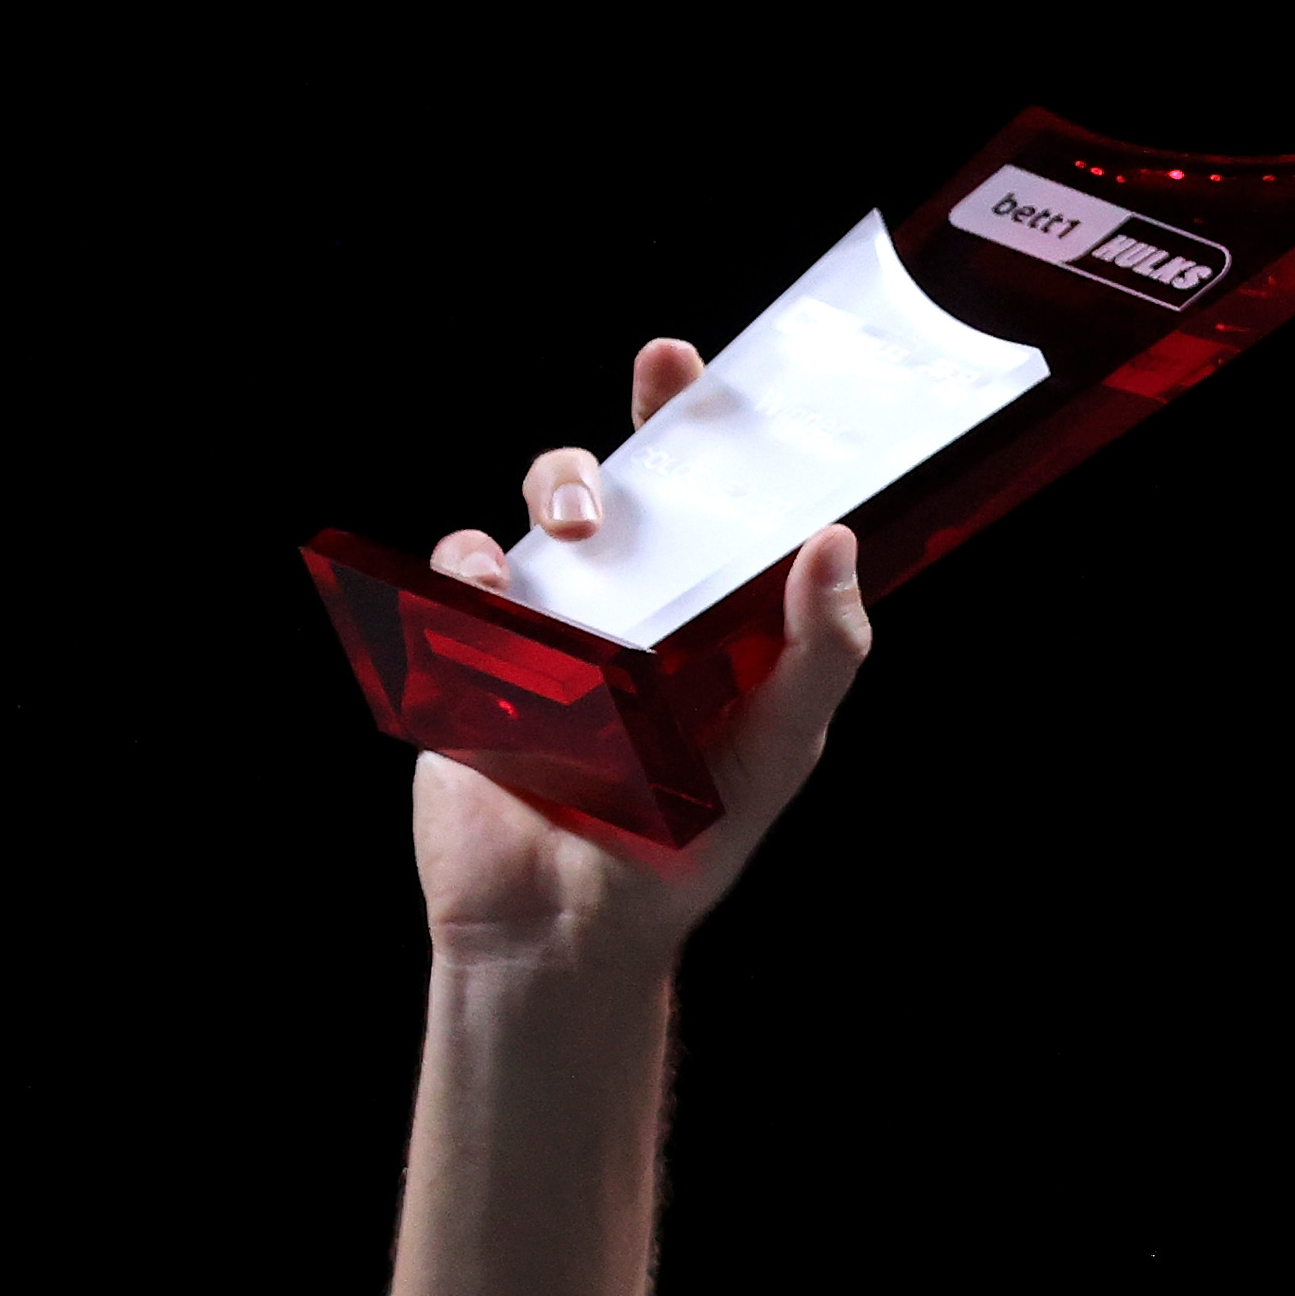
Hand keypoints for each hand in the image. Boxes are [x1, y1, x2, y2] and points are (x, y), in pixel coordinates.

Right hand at [413, 338, 873, 971]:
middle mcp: (628, 610)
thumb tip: (835, 543)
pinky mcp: (471, 656)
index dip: (695, 431)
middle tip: (625, 441)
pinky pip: (459, 580)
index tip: (686, 368)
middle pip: (612, 491)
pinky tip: (505, 615)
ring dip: (558, 504)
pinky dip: (477, 580)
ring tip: (579, 541)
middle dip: (612, 448)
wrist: (571, 927)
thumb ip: (818, 651)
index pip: (708, 507)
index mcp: (707, 619)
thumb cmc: (686, 847)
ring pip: (536, 518)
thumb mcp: (778, 749)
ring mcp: (545, 628)